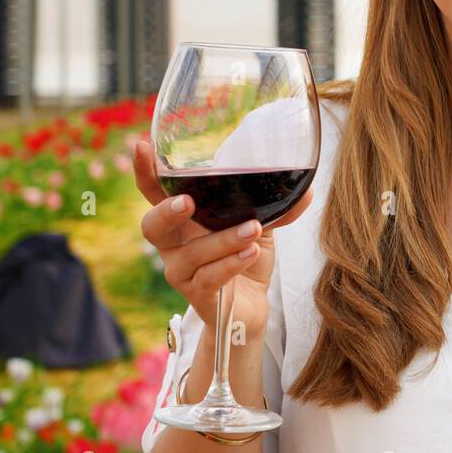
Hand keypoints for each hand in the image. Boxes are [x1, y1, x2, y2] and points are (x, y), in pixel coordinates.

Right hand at [133, 139, 313, 340]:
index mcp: (184, 219)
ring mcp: (182, 271)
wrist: (250, 305)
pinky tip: (250, 252)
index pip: (155, 193)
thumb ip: (274, 207)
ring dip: (223, 239)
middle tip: (188, 202)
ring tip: (254, 229)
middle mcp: (174, 244)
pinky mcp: (197, 295)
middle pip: (151, 226)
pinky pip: (208, 278)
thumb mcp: (260, 225)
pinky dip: (231, 263)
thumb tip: (308, 189)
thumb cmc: (246, 257)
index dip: (146, 172)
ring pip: (190, 254)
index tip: (142, 147)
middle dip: (166, 212)